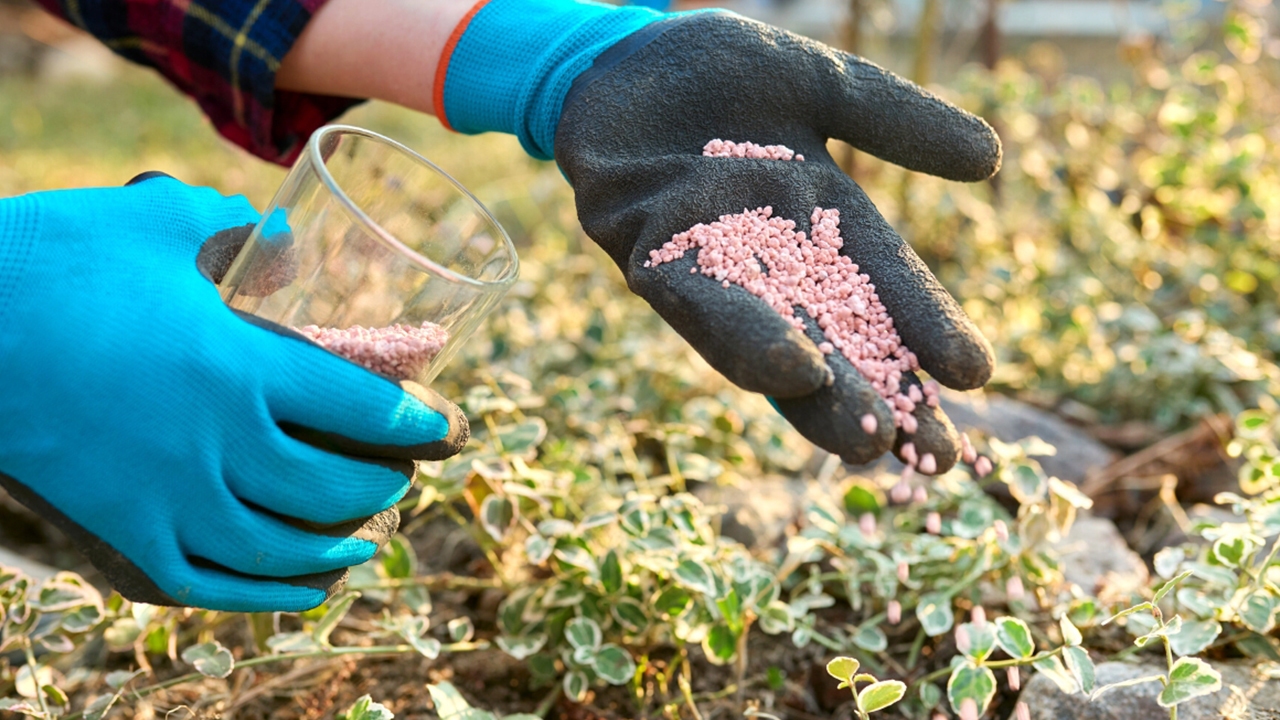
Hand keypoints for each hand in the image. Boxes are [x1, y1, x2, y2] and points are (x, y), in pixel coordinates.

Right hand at [0, 174, 466, 611]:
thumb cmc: (51, 260)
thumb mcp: (152, 219)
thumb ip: (231, 225)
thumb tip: (284, 238)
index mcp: (238, 366)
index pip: (358, 407)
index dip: (415, 422)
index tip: (446, 427)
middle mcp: (215, 442)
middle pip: (330, 485)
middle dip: (381, 485)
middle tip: (401, 477)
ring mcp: (166, 495)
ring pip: (278, 544)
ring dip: (336, 547)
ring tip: (367, 542)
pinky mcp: (120, 527)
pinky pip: (206, 581)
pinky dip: (265, 594)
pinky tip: (302, 590)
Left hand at [555, 13, 1000, 471]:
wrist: (620, 54)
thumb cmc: (719, 71)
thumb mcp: (820, 85)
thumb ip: (894, 120)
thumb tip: (992, 160)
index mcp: (819, 218)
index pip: (883, 283)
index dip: (925, 327)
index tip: (974, 374)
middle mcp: (768, 256)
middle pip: (834, 337)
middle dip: (882, 397)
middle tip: (937, 459)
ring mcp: (705, 262)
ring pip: (767, 340)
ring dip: (817, 393)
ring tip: (866, 439)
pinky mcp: (643, 252)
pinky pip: (693, 304)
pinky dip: (743, 338)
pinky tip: (792, 370)